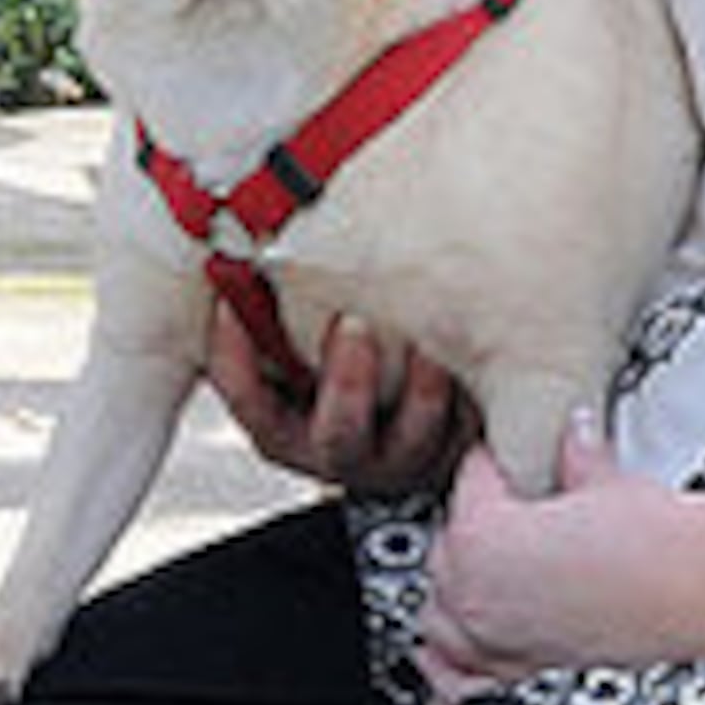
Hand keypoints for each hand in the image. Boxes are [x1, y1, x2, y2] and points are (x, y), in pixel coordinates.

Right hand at [205, 305, 476, 497]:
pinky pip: (467, 432)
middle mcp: (342, 453)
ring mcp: (401, 459)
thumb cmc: (330, 373)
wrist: (403, 430)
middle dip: (347, 383)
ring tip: (430, 347)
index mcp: (289, 433)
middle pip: (337, 435)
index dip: (235, 361)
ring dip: (424, 392)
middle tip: (353, 324)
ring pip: (414, 440)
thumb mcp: (289, 355)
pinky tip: (474, 350)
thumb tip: (240, 244)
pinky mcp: (454, 451)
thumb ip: (267, 317)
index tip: (230, 306)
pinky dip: (470, 396)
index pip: (252, 404)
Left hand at [415, 411, 704, 704]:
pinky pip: (459, 677)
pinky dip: (451, 664)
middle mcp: (477, 594)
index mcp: (481, 538)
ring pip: (441, 613)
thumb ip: (572, 453)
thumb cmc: (657, 543)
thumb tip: (573, 430)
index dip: (499, 466)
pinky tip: (450, 653)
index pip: (469, 482)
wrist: (700, 586)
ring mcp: (497, 640)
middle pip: (446, 549)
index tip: (515, 462)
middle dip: (477, 525)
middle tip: (518, 508)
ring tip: (488, 568)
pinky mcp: (525, 673)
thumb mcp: (601, 479)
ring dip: (457, 590)